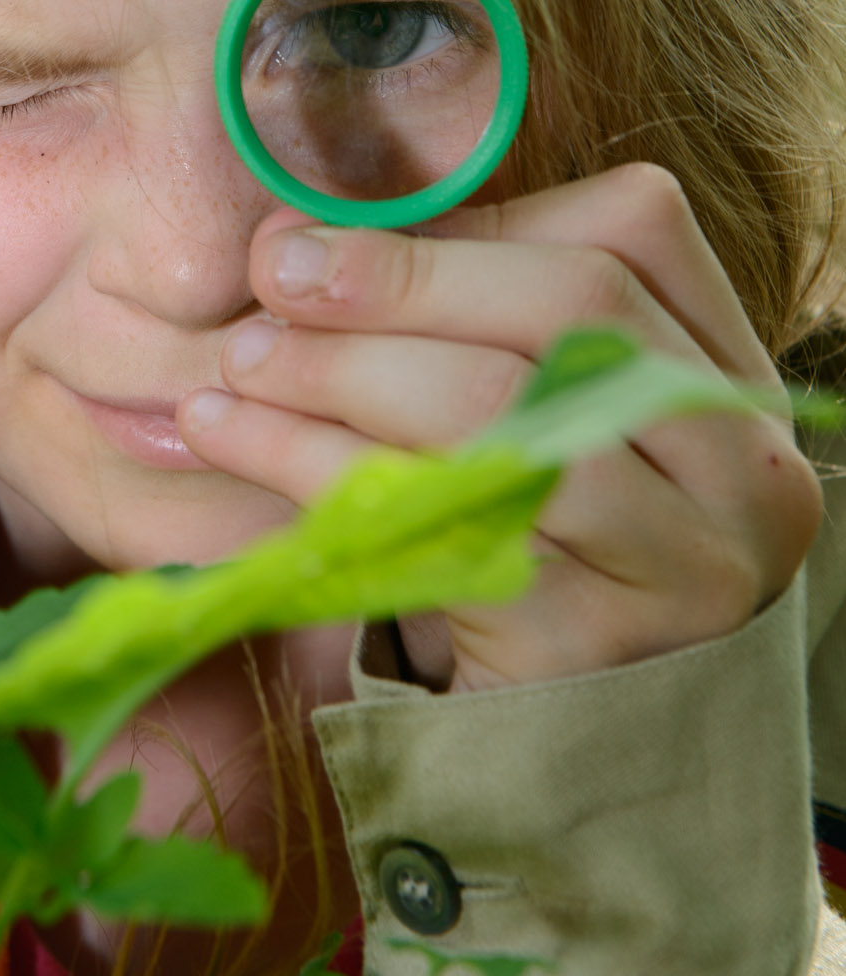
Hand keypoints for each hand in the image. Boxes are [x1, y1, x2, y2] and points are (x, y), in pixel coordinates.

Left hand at [176, 164, 822, 691]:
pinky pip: (437, 521)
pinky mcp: (593, 645)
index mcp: (729, 377)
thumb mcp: (534, 417)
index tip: (328, 232)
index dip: (471, 221)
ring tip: (234, 363)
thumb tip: (293, 239)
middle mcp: (740, 466)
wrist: (569, 754)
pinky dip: (319, 465)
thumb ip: (454, 315)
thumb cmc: (534, 549)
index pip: (628, 233)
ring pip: (502, 411)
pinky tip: (236, 439)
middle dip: (399, 281)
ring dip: (340, 370)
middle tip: (272, 276)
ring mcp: (684, 562)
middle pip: (569, 307)